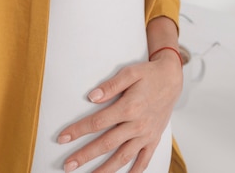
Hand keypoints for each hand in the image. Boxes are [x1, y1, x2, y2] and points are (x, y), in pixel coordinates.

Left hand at [57, 52, 181, 171]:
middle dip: (85, 155)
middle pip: (106, 144)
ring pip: (123, 157)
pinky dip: (134, 170)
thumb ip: (110, 86)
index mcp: (129, 107)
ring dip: (106, 169)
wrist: (171, 79)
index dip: (78, 130)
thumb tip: (91, 97)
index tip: (63, 138)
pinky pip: (144, 160)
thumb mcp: (129, 73)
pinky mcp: (154, 139)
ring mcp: (146, 134)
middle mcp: (137, 125)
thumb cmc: (148, 74)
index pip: (97, 122)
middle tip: (68, 165)